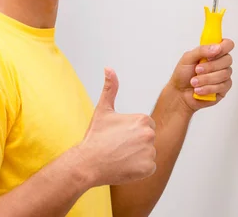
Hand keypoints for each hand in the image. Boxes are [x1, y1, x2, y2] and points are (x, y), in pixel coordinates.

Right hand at [78, 68, 156, 186]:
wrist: (87, 163)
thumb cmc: (95, 137)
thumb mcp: (103, 109)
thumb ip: (110, 88)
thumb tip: (109, 68)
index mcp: (142, 119)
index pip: (145, 126)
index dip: (132, 132)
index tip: (119, 136)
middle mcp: (150, 134)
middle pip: (148, 139)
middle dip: (136, 143)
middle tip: (119, 147)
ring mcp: (150, 152)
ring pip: (148, 153)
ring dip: (138, 156)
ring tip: (120, 156)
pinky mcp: (148, 168)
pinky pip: (149, 167)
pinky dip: (139, 169)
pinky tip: (125, 166)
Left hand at [168, 39, 234, 111]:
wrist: (179, 93)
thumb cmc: (183, 74)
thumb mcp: (187, 58)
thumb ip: (201, 50)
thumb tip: (217, 47)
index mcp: (213, 52)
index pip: (227, 44)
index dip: (223, 48)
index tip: (211, 55)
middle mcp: (220, 63)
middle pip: (228, 60)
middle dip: (210, 66)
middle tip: (197, 70)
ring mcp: (223, 76)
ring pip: (224, 74)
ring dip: (206, 79)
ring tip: (194, 82)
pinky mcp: (223, 88)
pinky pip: (222, 86)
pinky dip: (208, 88)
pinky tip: (199, 89)